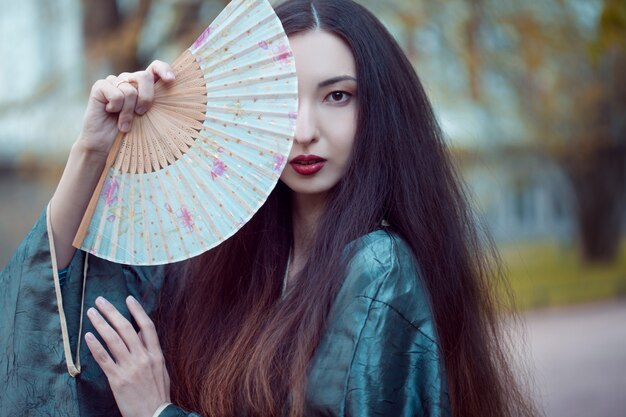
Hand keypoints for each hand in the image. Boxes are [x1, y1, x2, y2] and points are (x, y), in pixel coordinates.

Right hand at [77, 60, 174, 156]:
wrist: (105, 145)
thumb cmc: (131, 133)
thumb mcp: (149, 118)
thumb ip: (157, 103)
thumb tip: (171, 92)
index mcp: (143, 85)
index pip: (155, 67)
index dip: (164, 69)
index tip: (171, 80)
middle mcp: (128, 79)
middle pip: (144, 76)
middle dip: (146, 98)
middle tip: (141, 114)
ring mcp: (113, 81)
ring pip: (130, 91)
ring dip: (128, 112)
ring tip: (124, 123)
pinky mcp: (100, 86)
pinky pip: (116, 95)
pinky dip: (116, 108)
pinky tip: (110, 113)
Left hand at [85, 296, 170, 416]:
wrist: (155, 414)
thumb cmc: (158, 392)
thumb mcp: (160, 368)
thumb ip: (151, 349)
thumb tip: (141, 332)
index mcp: (156, 354)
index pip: (147, 326)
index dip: (138, 311)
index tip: (128, 298)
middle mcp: (143, 358)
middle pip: (126, 329)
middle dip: (112, 312)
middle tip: (101, 301)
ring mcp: (130, 368)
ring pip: (113, 340)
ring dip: (101, 324)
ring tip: (91, 314)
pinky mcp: (117, 379)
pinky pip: (104, 359)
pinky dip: (96, 346)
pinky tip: (88, 336)